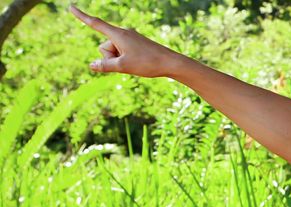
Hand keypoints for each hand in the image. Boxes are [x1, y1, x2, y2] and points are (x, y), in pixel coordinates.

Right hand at [69, 5, 183, 77]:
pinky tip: (139, 62)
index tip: (70, 7)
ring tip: (136, 63)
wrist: (172, 63)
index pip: (95, 23)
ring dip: (119, 61)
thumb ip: (105, 66)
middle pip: (104, 47)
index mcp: (119, 34)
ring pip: (113, 52)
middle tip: (129, 62)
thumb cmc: (148, 63)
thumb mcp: (123, 66)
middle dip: (110, 58)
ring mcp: (130, 39)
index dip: (81, 16)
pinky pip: (122, 53)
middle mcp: (123, 33)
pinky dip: (125, 60)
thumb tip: (92, 66)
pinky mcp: (136, 44)